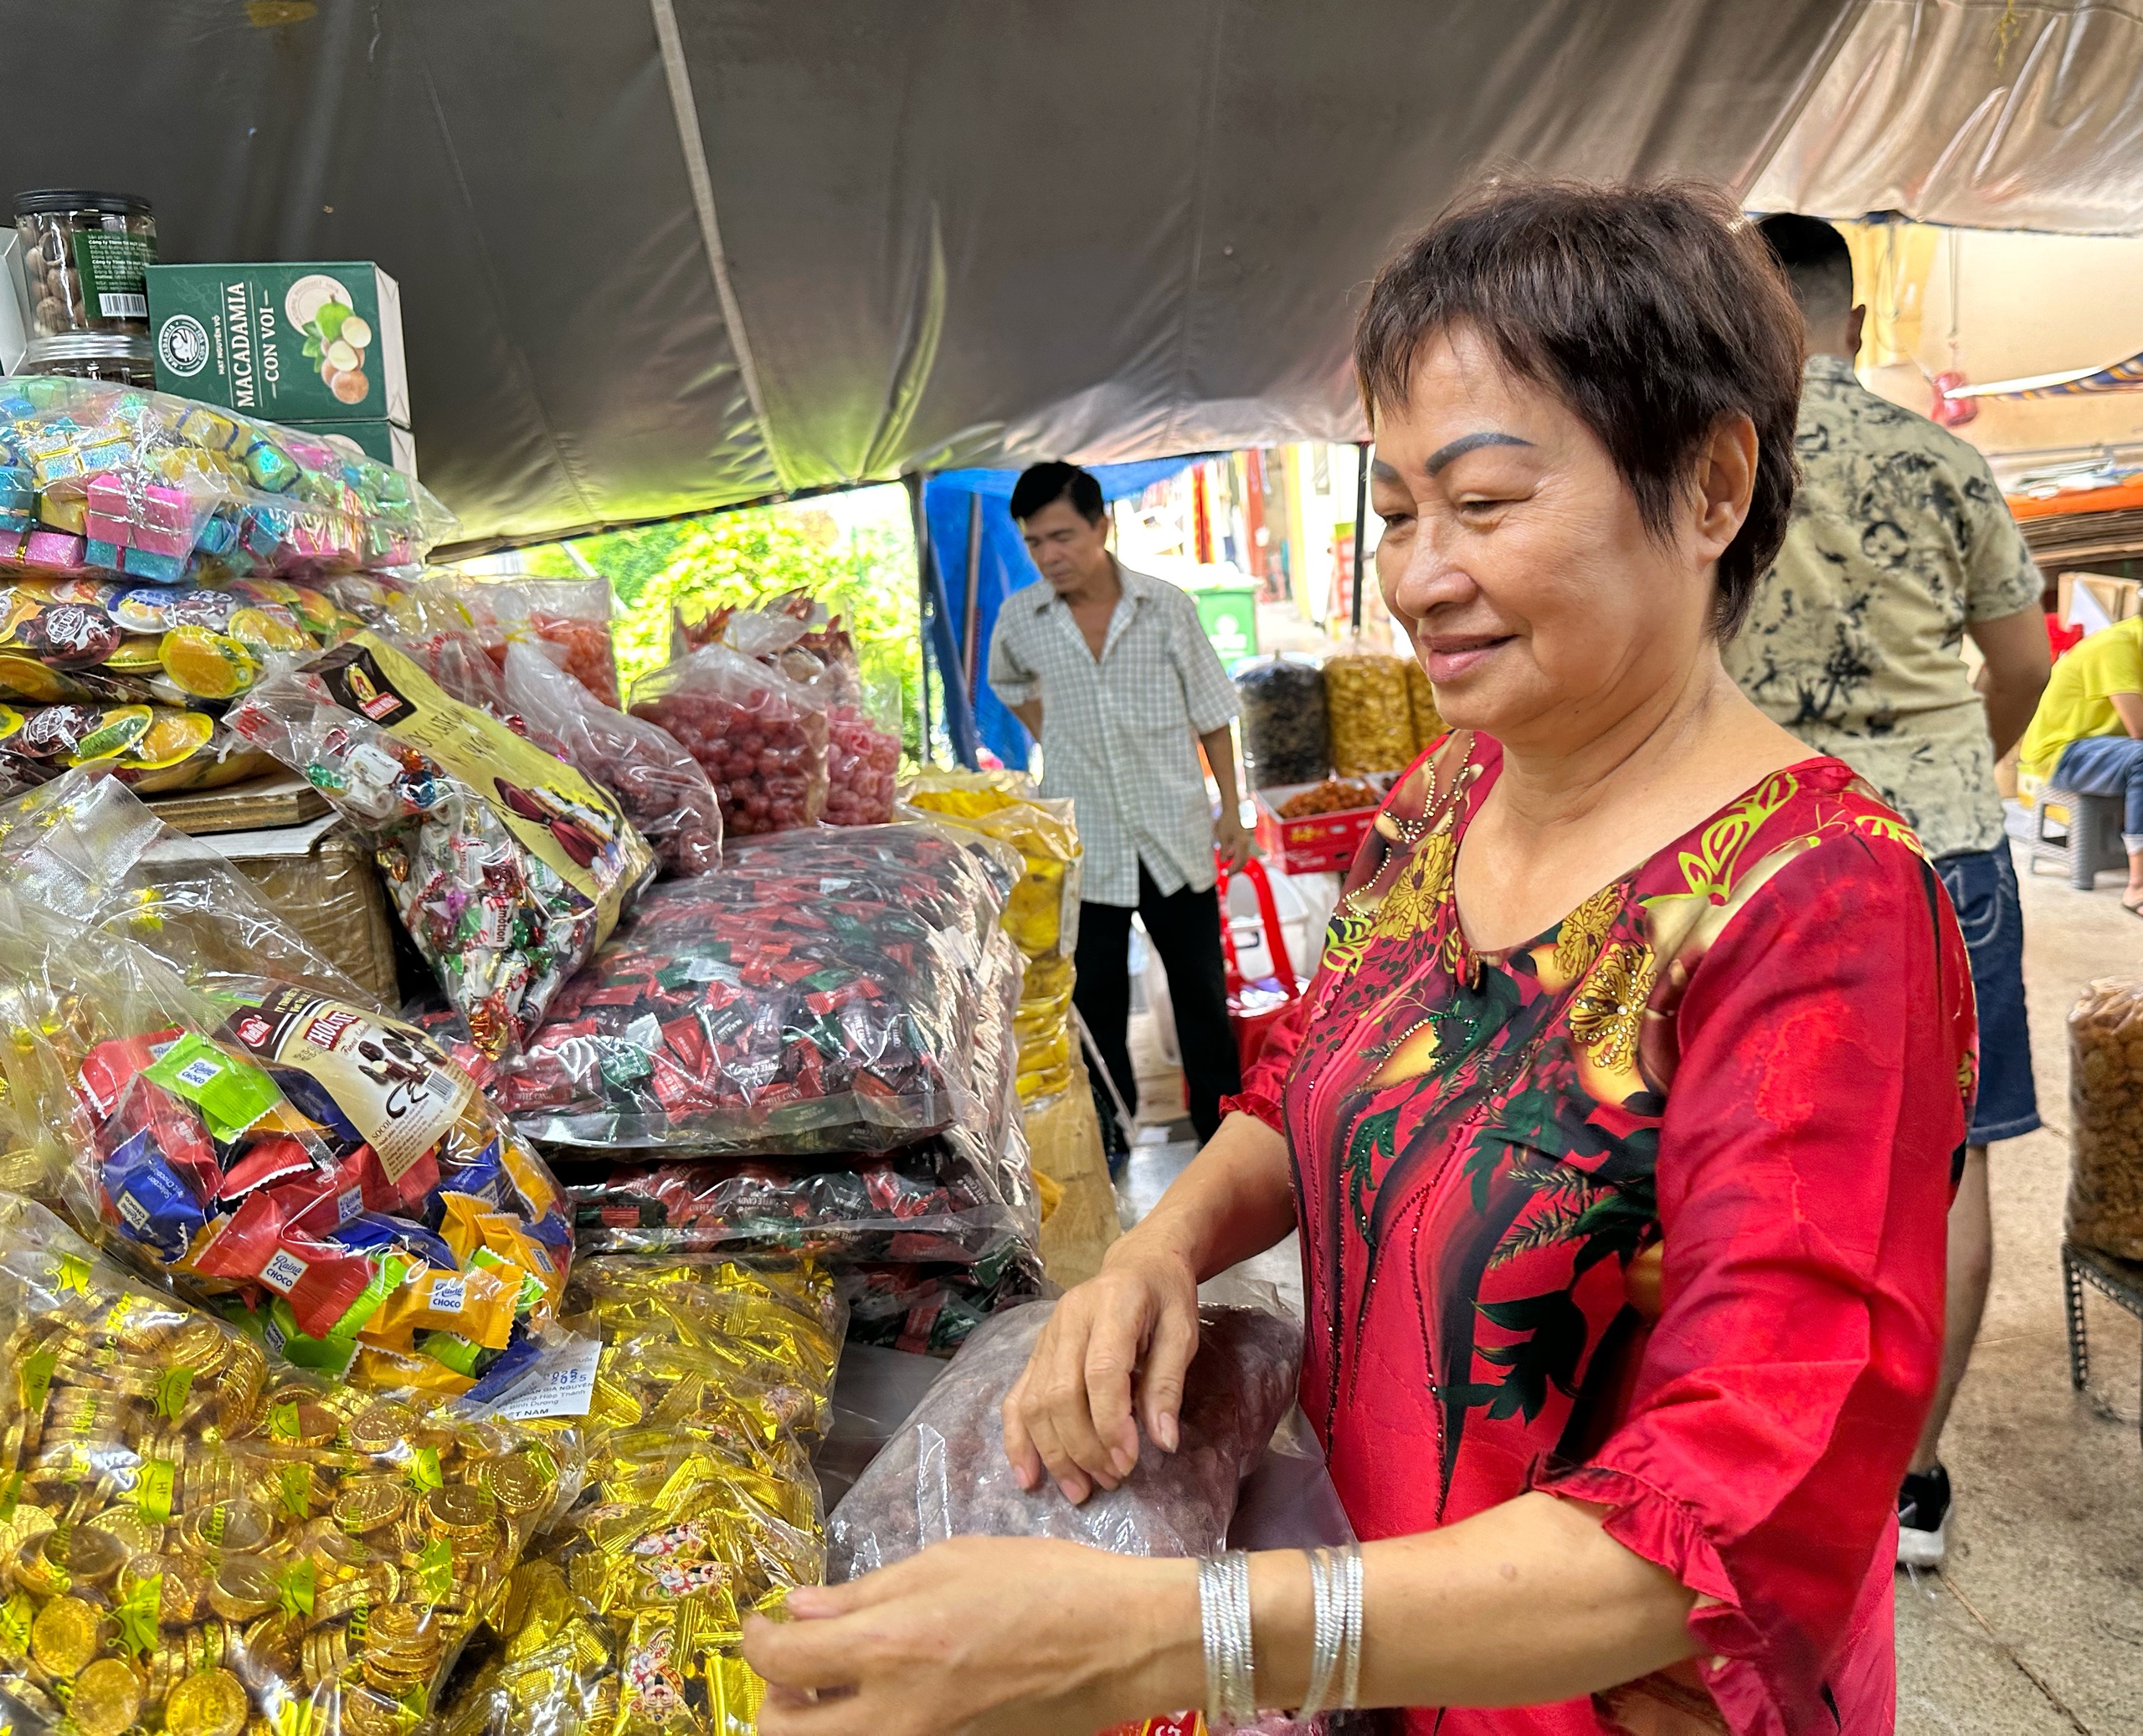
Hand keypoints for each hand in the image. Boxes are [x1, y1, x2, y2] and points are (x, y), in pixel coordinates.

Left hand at [744, 1536, 1195, 1735]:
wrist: (1120, 1643)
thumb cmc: (1042, 1584)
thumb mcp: (948, 1561)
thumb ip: (866, 1592)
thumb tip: (801, 1608)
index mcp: (888, 1649)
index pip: (778, 1660)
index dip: (755, 1637)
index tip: (762, 1621)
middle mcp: (892, 1715)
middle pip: (783, 1731)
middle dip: (772, 1696)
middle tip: (794, 1660)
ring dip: (815, 1719)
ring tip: (837, 1680)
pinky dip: (869, 1724)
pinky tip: (889, 1693)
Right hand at [1002, 1240, 1200, 1502]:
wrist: (1138, 1263)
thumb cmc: (1165, 1297)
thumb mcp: (1183, 1332)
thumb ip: (1169, 1384)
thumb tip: (1162, 1443)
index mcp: (1113, 1305)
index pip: (1101, 1372)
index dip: (1111, 1422)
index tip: (1128, 1460)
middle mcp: (1070, 1319)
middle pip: (1061, 1393)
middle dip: (1083, 1447)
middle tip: (1112, 1479)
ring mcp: (1046, 1336)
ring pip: (1035, 1402)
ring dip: (1054, 1453)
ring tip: (1080, 1490)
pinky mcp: (1035, 1352)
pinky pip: (1016, 1398)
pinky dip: (1018, 1440)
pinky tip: (1028, 1475)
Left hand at [1215, 810, 1257, 870]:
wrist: (1231, 810)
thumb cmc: (1226, 822)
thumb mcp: (1222, 837)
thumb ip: (1224, 850)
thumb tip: (1224, 862)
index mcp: (1241, 844)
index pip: (1239, 861)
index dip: (1232, 870)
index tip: (1224, 874)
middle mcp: (1246, 844)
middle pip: (1243, 861)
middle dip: (1235, 869)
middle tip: (1226, 874)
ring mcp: (1245, 842)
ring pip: (1243, 858)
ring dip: (1236, 864)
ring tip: (1227, 868)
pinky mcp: (1243, 840)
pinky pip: (1241, 852)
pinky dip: (1236, 858)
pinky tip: (1229, 859)